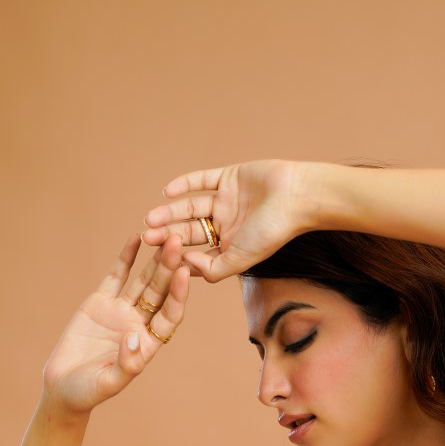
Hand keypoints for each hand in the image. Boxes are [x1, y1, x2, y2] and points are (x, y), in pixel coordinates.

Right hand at [41, 233, 188, 415]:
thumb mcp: (108, 383)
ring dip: (153, 260)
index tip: (184, 273)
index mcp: (148, 344)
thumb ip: (127, 364)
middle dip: (170, 268)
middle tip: (179, 242)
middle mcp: (139, 325)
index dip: (178, 295)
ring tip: (164, 236)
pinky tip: (135, 239)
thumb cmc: (88, 392)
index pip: (169, 316)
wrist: (63, 387)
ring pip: (142, 281)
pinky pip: (115, 276)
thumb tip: (135, 337)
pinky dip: (125, 258)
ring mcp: (121, 312)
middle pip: (160, 292)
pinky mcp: (99, 303)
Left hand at [141, 159, 314, 282]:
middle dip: (169, 233)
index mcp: (230, 246)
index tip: (159, 261)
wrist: (296, 198)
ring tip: (151, 218)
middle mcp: (227, 224)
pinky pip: (202, 180)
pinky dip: (185, 184)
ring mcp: (227, 200)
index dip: (178, 256)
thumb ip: (214, 269)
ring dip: (171, 211)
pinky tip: (167, 192)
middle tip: (147, 237)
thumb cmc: (273, 232)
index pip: (198, 252)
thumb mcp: (242, 259)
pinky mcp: (229, 177)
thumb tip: (185, 266)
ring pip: (192, 206)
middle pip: (190, 230)